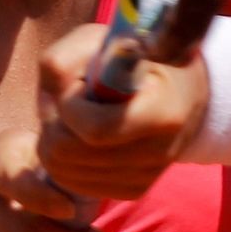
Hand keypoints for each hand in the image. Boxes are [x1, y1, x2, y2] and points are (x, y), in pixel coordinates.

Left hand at [37, 24, 209, 199]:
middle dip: (52, 122)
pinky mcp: (133, 191)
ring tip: (75, 117)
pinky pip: (74, 185)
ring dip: (54, 140)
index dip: (69, 107)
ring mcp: (146, 177)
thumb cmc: (135, 58)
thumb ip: (65, 61)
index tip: (76, 84)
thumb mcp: (101, 40)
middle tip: (68, 101)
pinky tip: (80, 137)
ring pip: (63, 173)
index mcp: (162, 113)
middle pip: (69, 153)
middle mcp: (159, 152)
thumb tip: (48, 101)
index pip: (96, 129)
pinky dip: (64, 161)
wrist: (181, 91)